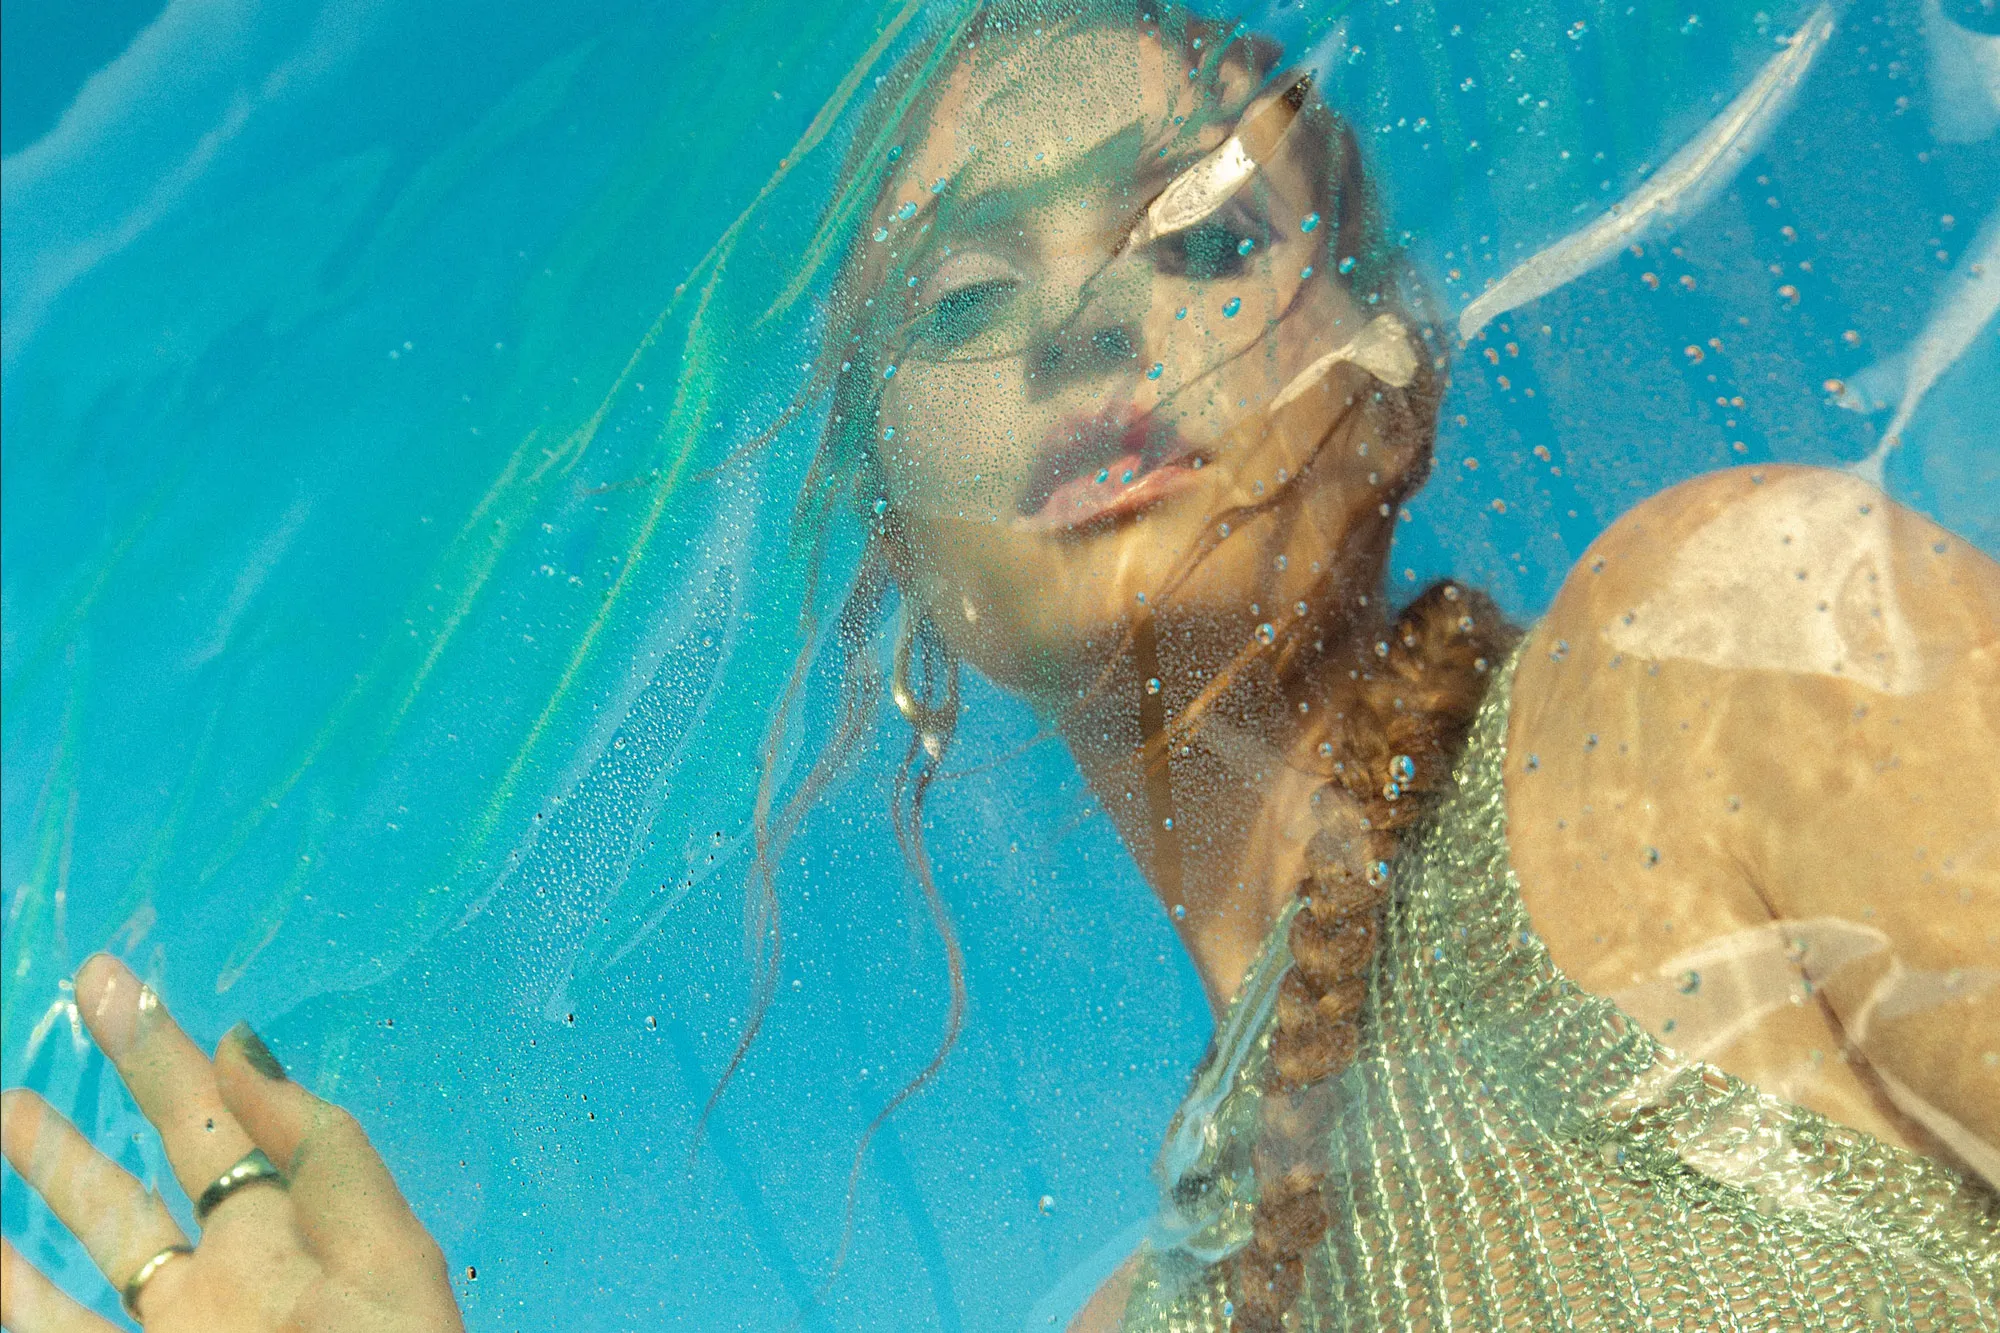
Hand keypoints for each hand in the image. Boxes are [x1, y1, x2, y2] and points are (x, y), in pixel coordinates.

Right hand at [0, 955, 462, 1331]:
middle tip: (70, 995)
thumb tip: (239, 1038)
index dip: (164, 1048)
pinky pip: (57, 1331)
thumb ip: (315, 1147)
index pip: (217, 1115)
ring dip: (47, 1176)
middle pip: (147, 1162)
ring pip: (93, 1242)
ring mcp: (176, 1330)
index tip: (114, 976)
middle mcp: (225, 1271)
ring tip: (1, 1108)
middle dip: (107, 1083)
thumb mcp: (381, 1246)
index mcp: (292, 1226)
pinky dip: (14, 1288)